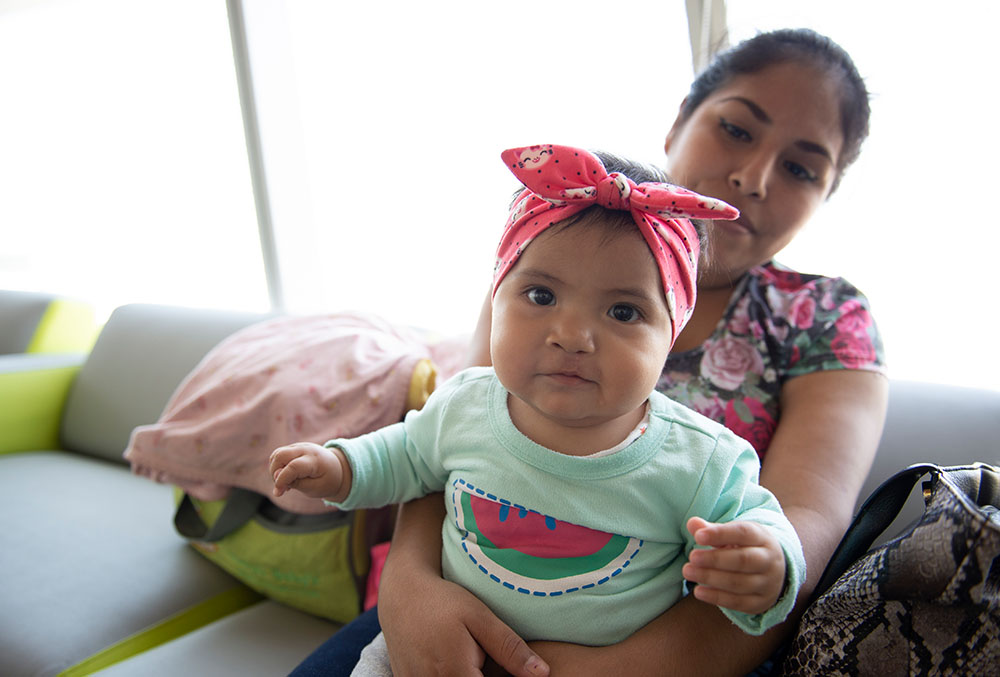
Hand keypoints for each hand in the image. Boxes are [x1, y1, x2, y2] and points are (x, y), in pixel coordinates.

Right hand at [269, 442, 347, 500]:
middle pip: (280, 455)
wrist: (337, 468)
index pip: (293, 467)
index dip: (282, 480)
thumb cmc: (327, 480)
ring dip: (275, 470)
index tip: (278, 493)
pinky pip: (279, 454)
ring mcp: (299, 446)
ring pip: (277, 454)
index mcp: (315, 460)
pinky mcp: (294, 447)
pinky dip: (278, 466)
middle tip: (283, 487)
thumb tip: (276, 476)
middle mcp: (306, 449)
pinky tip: (286, 476)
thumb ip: (296, 483)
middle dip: (275, 473)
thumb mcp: (315, 488)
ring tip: (286, 482)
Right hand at [378, 495, 547, 676]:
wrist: (401, 595)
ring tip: (473, 656)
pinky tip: (459, 659)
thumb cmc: (444, 602)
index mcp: (456, 675)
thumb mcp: (480, 617)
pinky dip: (452, 674)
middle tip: (484, 654)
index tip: (507, 667)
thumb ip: (510, 648)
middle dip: (487, 675)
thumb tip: (543, 674)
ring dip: (468, 674)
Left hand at [682, 516, 785, 614]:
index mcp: (762, 538)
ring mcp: (767, 583)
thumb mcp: (734, 535)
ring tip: (688, 571)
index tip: (698, 536)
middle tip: (692, 557)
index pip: (743, 533)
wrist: (776, 573)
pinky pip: (737, 602)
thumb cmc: (747, 548)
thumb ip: (713, 530)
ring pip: (739, 583)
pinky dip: (716, 597)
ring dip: (710, 578)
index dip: (720, 534)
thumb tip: (692, 523)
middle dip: (715, 559)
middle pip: (743, 560)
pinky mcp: (760, 603)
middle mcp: (768, 561)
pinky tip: (698, 591)